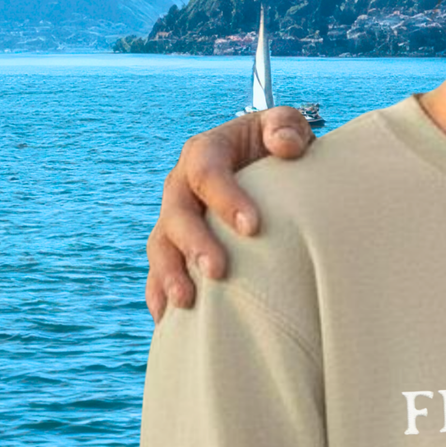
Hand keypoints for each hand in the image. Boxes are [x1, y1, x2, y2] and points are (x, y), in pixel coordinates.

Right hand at [145, 107, 314, 323]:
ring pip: (161, 245)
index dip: (225, 197)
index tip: (253, 227)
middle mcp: (182, 185)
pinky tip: (168, 321)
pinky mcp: (176, 246)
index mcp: (205, 152)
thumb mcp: (286, 125)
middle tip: (218, 270)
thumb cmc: (279, 145)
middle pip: (177, 214)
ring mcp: (175, 217)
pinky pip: (158, 271)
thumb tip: (286, 146)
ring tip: (187, 302)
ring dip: (170, 274)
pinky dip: (159, 293)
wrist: (268, 166)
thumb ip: (286, 125)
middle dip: (195, 243)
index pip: (206, 171)